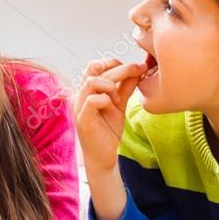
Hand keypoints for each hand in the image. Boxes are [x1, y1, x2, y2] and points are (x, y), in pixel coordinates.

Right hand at [73, 58, 146, 173]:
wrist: (103, 156)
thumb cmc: (108, 130)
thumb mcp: (120, 105)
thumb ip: (125, 87)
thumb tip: (137, 70)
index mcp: (87, 90)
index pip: (96, 65)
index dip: (114, 63)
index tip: (135, 68)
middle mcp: (80, 95)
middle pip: (95, 68)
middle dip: (120, 68)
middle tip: (139, 70)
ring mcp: (79, 107)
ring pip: (92, 81)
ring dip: (111, 85)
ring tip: (118, 99)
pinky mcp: (83, 119)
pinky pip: (92, 100)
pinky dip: (106, 99)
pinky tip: (113, 106)